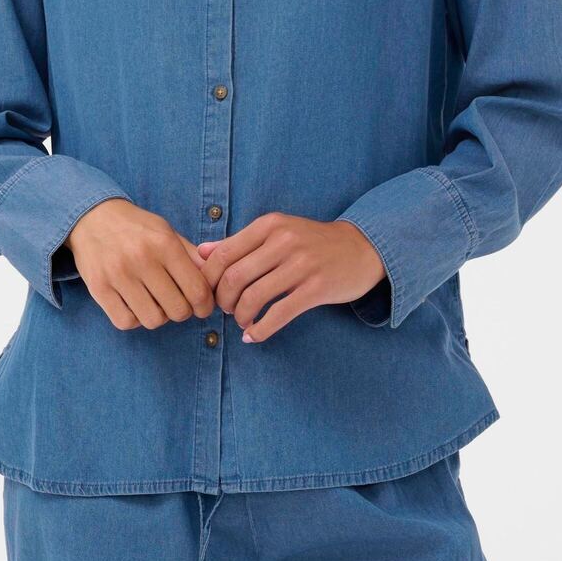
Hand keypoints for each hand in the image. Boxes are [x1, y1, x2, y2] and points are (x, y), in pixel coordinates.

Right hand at [66, 199, 216, 329]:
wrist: (92, 217)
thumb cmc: (136, 228)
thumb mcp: (166, 232)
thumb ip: (192, 256)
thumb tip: (215, 280)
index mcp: (164, 244)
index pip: (197, 290)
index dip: (205, 306)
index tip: (202, 307)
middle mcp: (142, 259)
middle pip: (177, 310)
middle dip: (182, 311)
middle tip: (177, 303)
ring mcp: (118, 275)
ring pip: (153, 320)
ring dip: (158, 316)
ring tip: (154, 302)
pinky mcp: (99, 288)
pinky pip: (126, 322)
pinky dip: (134, 318)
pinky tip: (135, 304)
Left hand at [195, 213, 385, 342]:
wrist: (361, 248)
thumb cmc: (312, 242)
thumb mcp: (277, 232)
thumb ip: (239, 242)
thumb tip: (200, 252)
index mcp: (270, 225)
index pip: (223, 253)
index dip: (208, 279)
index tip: (208, 293)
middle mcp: (284, 241)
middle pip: (234, 276)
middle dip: (222, 300)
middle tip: (225, 309)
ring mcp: (301, 265)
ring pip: (253, 297)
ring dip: (240, 316)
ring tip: (241, 320)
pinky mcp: (316, 289)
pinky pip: (278, 314)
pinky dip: (260, 330)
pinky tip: (253, 335)